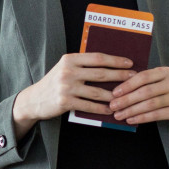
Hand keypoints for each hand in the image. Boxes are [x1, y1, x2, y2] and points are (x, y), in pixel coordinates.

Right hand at [12, 53, 134, 138]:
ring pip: (97, 92)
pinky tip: (110, 110)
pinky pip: (88, 105)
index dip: (115, 60)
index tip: (129, 63)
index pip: (97, 58)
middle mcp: (68, 71)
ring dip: (113, 95)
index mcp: (70, 59)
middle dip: (120, 75)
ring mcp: (66, 87)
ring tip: (125, 96)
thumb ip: (83, 64)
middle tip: (133, 78)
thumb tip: (110, 64)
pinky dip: (101, 109)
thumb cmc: (55, 82)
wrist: (34, 99)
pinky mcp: (65, 102)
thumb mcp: (65, 68)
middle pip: (100, 73)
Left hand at [109, 67, 168, 139]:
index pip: (143, 77)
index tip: (114, 93)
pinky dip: (141, 118)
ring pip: (149, 104)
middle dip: (126, 99)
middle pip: (145, 91)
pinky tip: (131, 120)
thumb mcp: (160, 83)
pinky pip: (156, 115)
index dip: (127, 85)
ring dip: (131, 110)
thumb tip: (117, 91)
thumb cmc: (168, 94)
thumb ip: (144, 83)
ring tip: (119, 115)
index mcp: (165, 72)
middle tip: (112, 106)